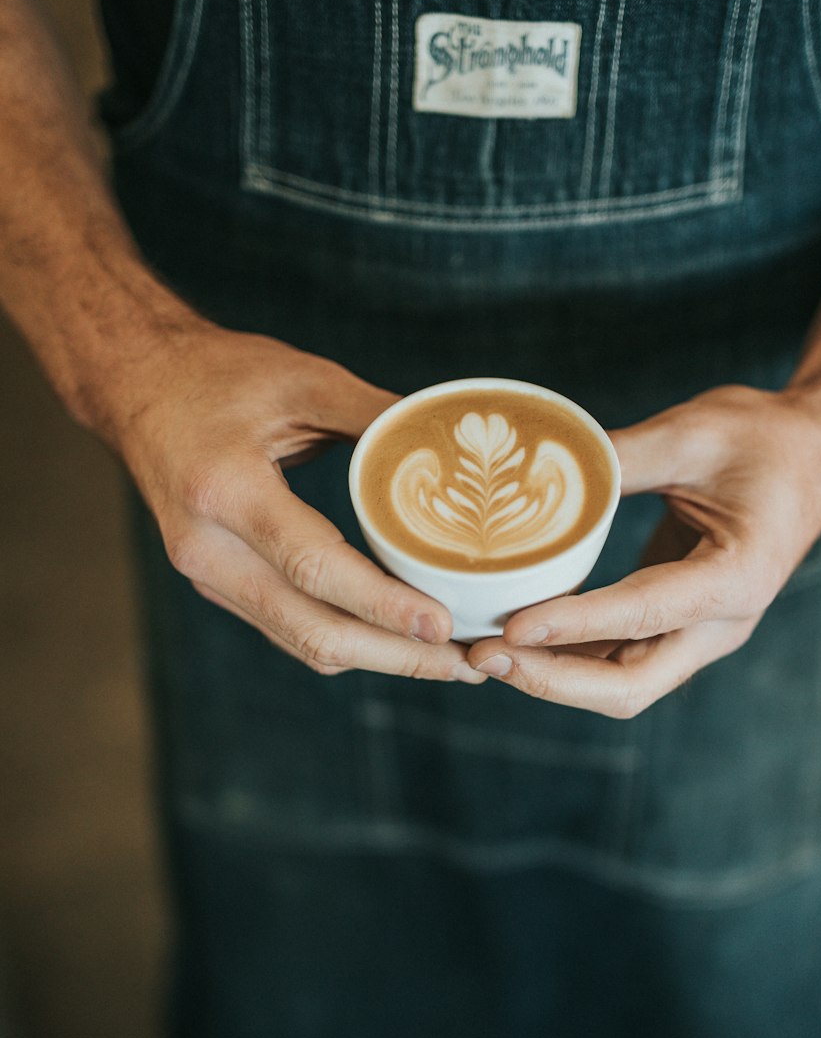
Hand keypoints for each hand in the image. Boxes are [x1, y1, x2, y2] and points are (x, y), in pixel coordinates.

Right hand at [98, 319, 484, 682]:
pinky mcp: (217, 586)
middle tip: (466, 663)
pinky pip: (289, 629)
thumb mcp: (303, 379)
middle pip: (311, 629)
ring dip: (378, 659)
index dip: (382, 605)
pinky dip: (348, 641)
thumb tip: (459, 447)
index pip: (313, 567)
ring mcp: (207, 576)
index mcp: (226, 491)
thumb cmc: (219, 375)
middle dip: (396, 656)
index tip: (443, 626)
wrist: (136, 387)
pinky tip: (398, 640)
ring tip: (448, 661)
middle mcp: (208, 549)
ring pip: (302, 641)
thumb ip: (378, 415)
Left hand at [467, 384, 820, 715]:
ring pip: (619, 682)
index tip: (510, 627)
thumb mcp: (693, 432)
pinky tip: (515, 635)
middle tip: (481, 655)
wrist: (816, 453)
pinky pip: (618, 657)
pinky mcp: (678, 624)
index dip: (572, 625)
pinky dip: (566, 655)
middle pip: (629, 685)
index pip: (642, 614)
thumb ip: (619, 456)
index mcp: (737, 579)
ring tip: (480, 651)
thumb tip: (535, 470)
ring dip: (550, 674)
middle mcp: (721, 624)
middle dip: (551, 679)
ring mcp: (700, 632)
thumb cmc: (766, 438)